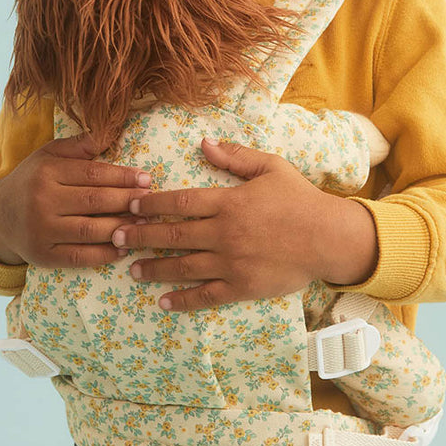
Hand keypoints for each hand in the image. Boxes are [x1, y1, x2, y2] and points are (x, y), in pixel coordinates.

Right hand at [0, 132, 152, 267]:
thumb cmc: (32, 181)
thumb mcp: (48, 156)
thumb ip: (78, 146)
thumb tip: (110, 131)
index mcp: (47, 172)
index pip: (92, 174)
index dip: (123, 177)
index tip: (146, 179)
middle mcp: (42, 201)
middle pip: (95, 201)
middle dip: (128, 201)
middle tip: (151, 202)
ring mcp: (41, 230)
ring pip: (90, 230)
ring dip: (122, 228)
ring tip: (144, 224)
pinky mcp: (42, 255)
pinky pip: (79, 256)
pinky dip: (104, 254)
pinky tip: (123, 247)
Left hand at [111, 138, 377, 310]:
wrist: (329, 237)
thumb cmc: (300, 199)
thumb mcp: (271, 167)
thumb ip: (235, 156)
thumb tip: (204, 143)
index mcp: (228, 201)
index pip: (180, 201)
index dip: (151, 203)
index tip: (129, 205)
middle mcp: (224, 232)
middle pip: (172, 234)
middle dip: (140, 236)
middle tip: (115, 238)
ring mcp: (231, 262)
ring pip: (182, 266)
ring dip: (153, 268)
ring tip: (131, 270)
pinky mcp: (242, 286)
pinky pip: (206, 295)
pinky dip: (182, 300)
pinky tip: (162, 302)